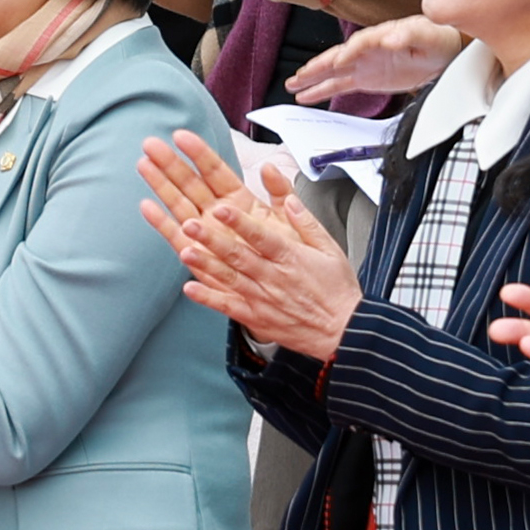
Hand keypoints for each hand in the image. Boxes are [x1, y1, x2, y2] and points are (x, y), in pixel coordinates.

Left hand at [138, 125, 365, 360]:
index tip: (222, 207)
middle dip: (213, 239)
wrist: (344, 331)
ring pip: (229, 278)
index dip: (240, 222)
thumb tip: (289, 199)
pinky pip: (228, 307)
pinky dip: (208, 299)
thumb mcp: (330, 249)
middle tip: (190, 224)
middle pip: (239, 255)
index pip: (261, 236)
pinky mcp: (256, 317)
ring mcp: (262, 299)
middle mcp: (273, 277)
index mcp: (290, 257)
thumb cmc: (336, 289)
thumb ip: (306, 222)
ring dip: (205, 264)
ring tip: (185, 250)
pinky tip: (190, 288)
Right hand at [289, 12, 472, 106]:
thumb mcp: (427, 35)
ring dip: (313, 78)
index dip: (347, 54)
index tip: (337, 63)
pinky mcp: (367, 78)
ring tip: (292, 85)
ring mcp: (365, 64)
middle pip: (337, 56)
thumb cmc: (437, 38)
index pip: (359, 45)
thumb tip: (390, 37)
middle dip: (317, 66)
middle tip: (299, 76)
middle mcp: (367, 49)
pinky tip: (306, 95)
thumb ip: (409, 35)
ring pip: (333, 71)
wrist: (446, 51)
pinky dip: (322, 90)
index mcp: (381, 35)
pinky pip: (341, 85)